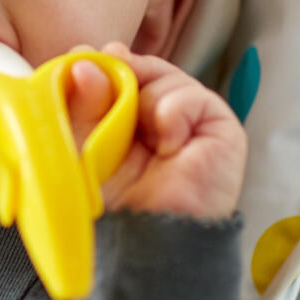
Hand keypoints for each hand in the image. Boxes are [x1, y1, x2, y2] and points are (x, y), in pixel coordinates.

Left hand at [64, 42, 245, 220]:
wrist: (143, 242)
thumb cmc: (109, 206)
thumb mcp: (80, 148)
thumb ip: (79, 105)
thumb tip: (82, 60)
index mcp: (123, 124)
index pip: (117, 76)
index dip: (103, 64)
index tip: (82, 57)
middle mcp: (157, 121)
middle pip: (143, 70)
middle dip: (122, 70)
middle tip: (109, 72)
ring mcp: (190, 124)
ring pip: (166, 78)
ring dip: (146, 97)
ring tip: (144, 135)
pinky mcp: (221, 130)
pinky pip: (195, 96)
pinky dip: (174, 111)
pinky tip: (168, 143)